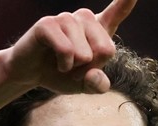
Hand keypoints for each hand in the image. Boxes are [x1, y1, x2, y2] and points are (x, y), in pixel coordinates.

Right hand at [2, 0, 137, 93]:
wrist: (31, 74)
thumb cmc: (62, 74)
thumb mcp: (86, 85)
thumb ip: (98, 85)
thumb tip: (94, 75)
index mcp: (100, 28)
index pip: (117, 12)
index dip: (125, 3)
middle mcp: (85, 18)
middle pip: (106, 50)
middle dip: (91, 68)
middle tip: (76, 67)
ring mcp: (66, 18)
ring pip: (85, 54)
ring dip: (74, 68)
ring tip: (64, 64)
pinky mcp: (48, 24)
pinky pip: (66, 50)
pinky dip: (64, 64)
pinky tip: (57, 62)